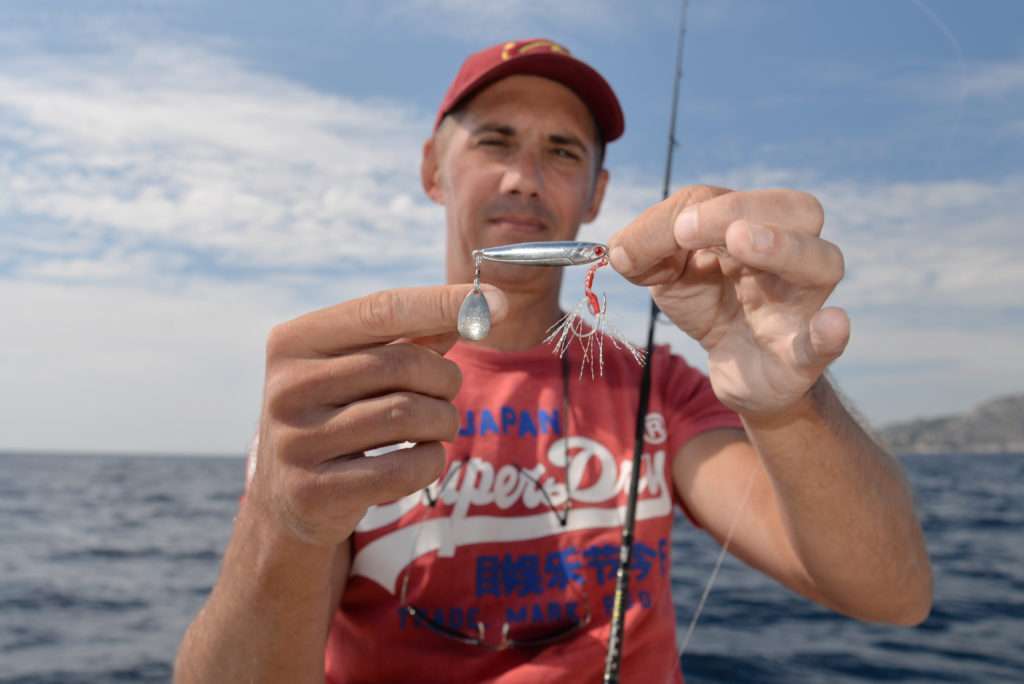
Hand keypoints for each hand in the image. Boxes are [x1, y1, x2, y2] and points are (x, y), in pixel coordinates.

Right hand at [247, 284, 506, 546]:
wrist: (287, 495)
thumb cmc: (339, 413)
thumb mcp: (359, 366)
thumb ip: (412, 336)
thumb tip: (478, 306)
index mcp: (294, 341)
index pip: (381, 309)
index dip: (443, 303)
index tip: (498, 301)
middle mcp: (287, 388)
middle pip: (401, 365)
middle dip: (445, 377)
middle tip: (450, 391)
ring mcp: (295, 441)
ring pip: (407, 416)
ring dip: (443, 421)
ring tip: (439, 426)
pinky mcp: (314, 491)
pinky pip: (404, 469)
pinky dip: (432, 461)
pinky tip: (422, 458)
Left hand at [608, 186, 847, 418]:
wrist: (736, 368)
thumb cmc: (709, 302)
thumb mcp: (665, 272)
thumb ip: (641, 251)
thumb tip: (619, 251)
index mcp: (756, 226)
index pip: (738, 201)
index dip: (701, 210)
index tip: (672, 228)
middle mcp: (788, 257)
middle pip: (799, 212)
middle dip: (746, 209)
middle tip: (690, 228)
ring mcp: (799, 304)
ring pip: (822, 263)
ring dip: (784, 248)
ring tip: (742, 244)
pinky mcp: (802, 356)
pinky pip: (826, 343)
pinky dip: (829, 334)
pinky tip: (830, 324)